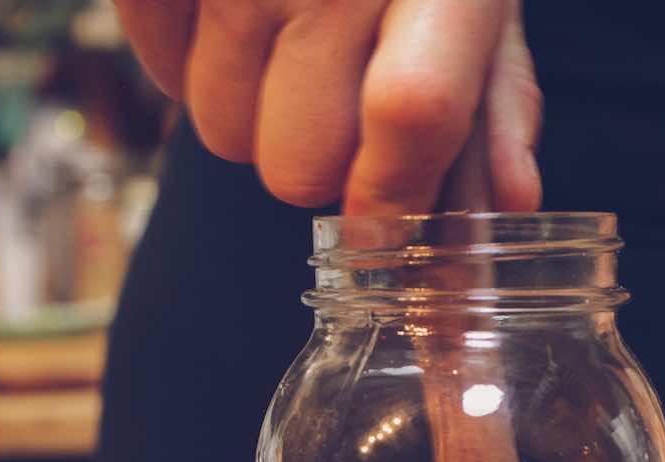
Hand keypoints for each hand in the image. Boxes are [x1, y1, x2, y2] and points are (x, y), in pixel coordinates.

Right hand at [115, 0, 541, 213]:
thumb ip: (495, 97)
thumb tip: (507, 206)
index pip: (413, 111)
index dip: (392, 199)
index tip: (382, 235)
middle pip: (298, 161)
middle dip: (318, 161)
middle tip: (334, 98)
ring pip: (222, 134)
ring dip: (253, 113)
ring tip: (283, 36)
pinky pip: (157, 71)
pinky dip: (188, 62)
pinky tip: (230, 11)